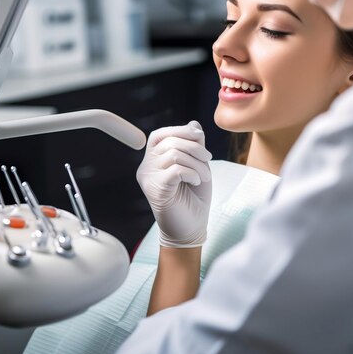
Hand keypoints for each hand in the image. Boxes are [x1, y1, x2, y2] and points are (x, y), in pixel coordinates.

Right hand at [137, 121, 211, 247]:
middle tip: (207, 161)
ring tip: (203, 176)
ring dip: (197, 163)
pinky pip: (176, 169)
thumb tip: (194, 124)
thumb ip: (194, 145)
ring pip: (174, 153)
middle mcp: (145, 167)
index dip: (180, 130)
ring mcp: (148, 178)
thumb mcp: (197, 165)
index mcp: (152, 159)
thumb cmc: (193, 198)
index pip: (160, 134)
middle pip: (170, 141)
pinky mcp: (155, 189)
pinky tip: (195, 181)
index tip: (200, 138)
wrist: (191, 229)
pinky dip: (192, 172)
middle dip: (195, 148)